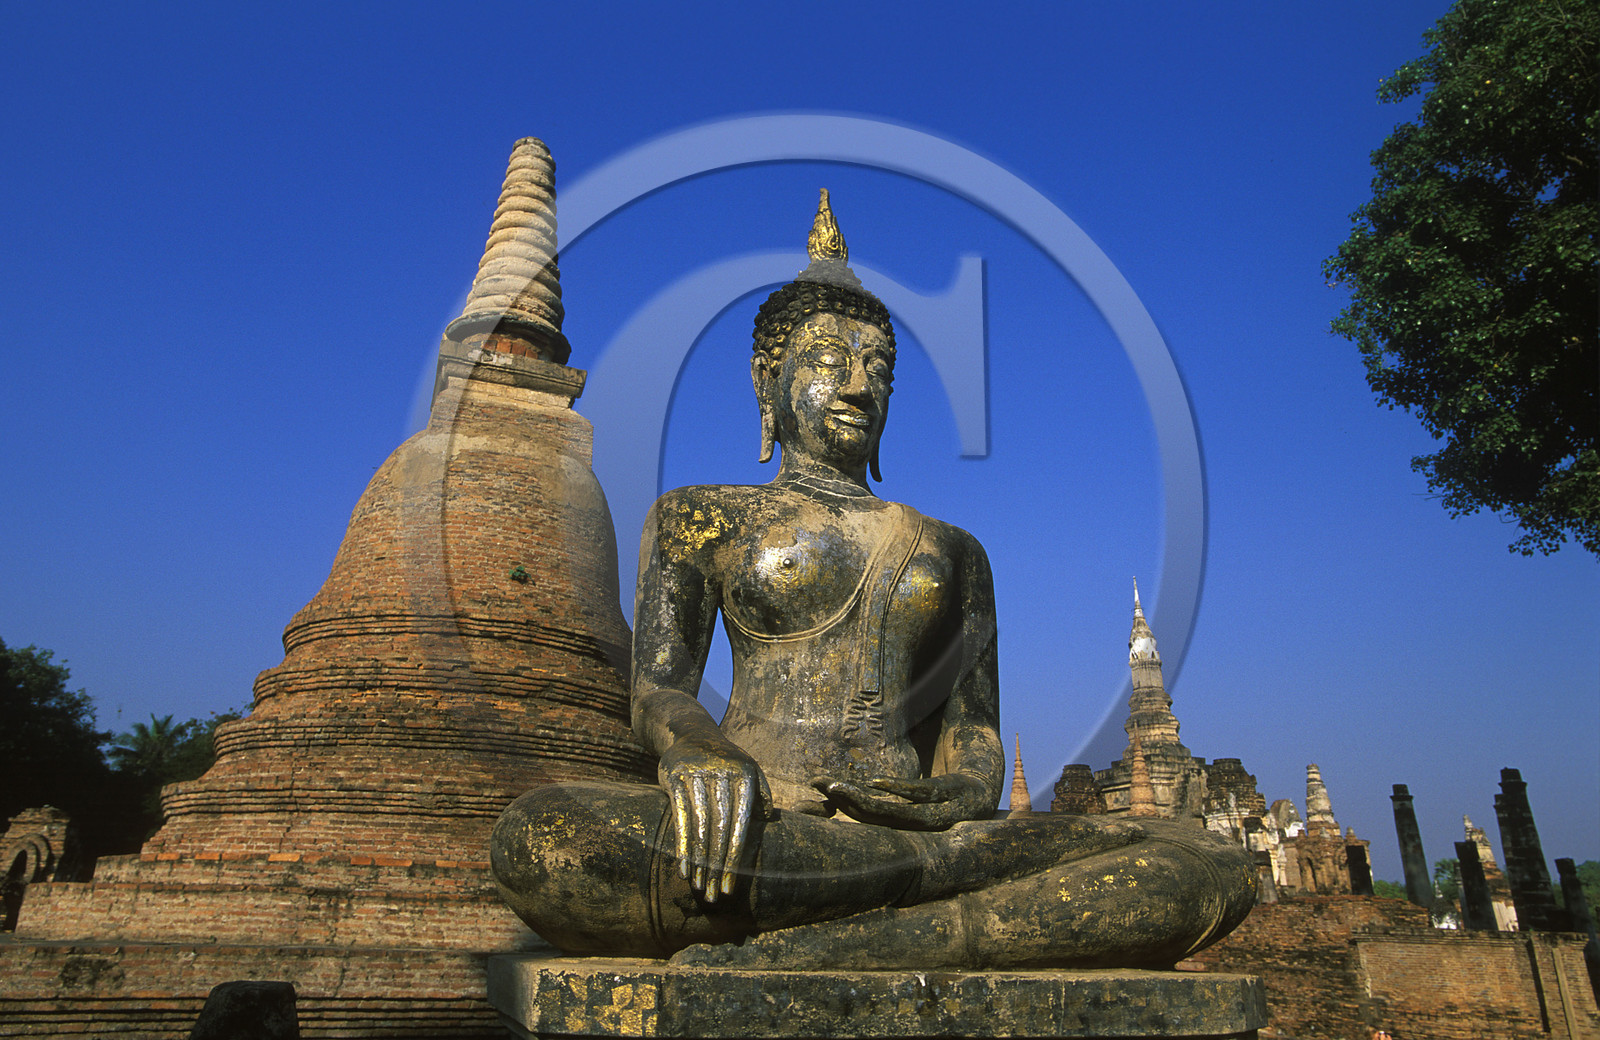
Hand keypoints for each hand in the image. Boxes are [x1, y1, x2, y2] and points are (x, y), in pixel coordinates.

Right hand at [658, 737, 766, 900]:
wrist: (690, 732)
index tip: (732, 887)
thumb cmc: (726, 762)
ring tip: (699, 888)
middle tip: (715, 896)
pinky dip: (682, 845)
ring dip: (699, 861)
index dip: (736, 858)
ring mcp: (697, 775)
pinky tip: (684, 869)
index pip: (741, 824)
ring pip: (700, 826)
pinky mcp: (674, 777)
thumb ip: (761, 795)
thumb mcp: (749, 770)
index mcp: (745, 777)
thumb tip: (769, 821)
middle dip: (718, 866)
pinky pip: (679, 817)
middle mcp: (722, 775)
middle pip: (720, 829)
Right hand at [812, 773, 988, 829]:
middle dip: (846, 804)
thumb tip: (853, 789)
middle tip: (821, 787)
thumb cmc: (943, 797)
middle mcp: (919, 826)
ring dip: (864, 802)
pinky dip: (897, 791)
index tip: (817, 788)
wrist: (982, 788)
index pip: (868, 820)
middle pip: (877, 819)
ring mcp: (935, 812)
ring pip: (896, 813)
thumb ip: (887, 798)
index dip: (843, 806)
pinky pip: (920, 795)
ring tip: (838, 789)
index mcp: (906, 826)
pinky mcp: (950, 794)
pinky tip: (875, 784)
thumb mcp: (915, 800)